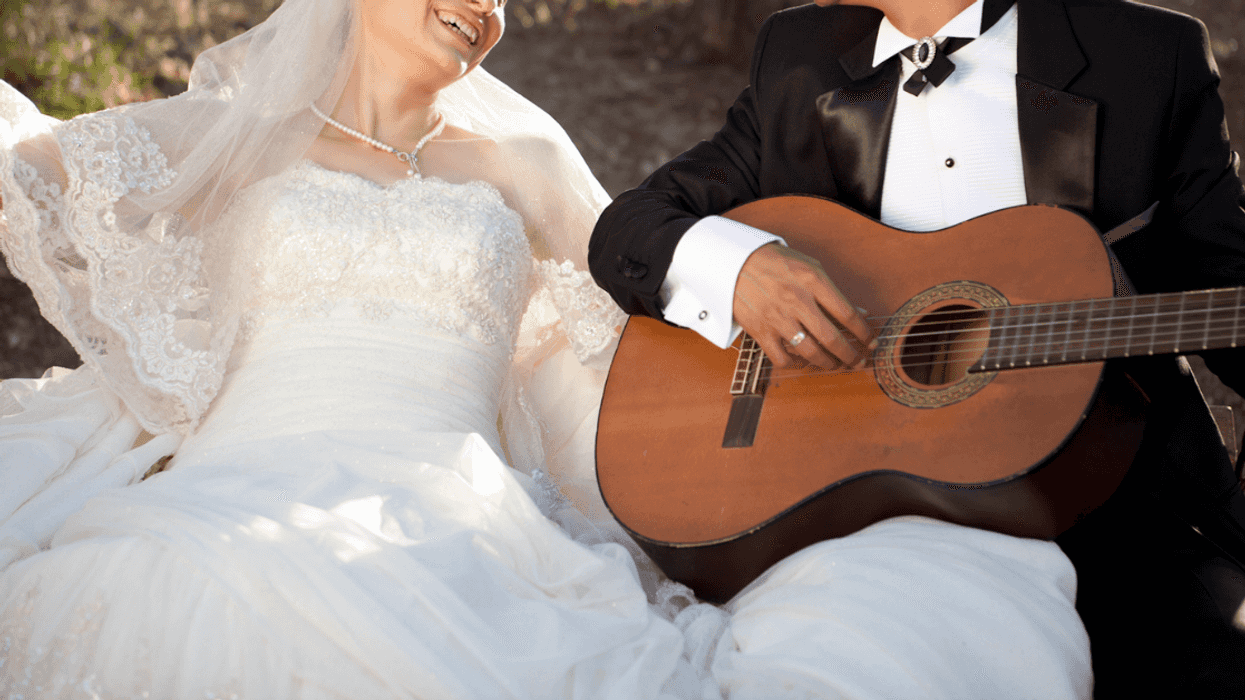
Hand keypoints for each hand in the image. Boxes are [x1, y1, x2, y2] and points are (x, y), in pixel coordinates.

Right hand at [733, 242, 874, 368]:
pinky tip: (803, 360)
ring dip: (828, 363)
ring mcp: (777, 318)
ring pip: (811, 352)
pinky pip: (783, 358)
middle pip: (832, 338)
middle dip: (851, 355)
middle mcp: (797, 300)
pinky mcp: (760, 331)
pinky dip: (796, 364)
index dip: (864, 332)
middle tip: (859, 361)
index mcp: (812, 280)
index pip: (847, 314)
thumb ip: (833, 291)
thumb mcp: (809, 267)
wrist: (734, 263)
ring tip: (835, 364)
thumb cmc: (775, 263)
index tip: (871, 341)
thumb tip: (859, 314)